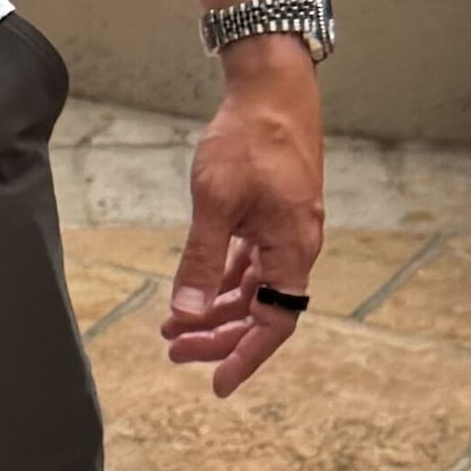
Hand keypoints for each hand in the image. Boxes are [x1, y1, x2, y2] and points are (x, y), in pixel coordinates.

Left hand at [163, 49, 325, 396]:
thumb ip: (201, 262)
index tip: (216, 384)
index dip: (244, 357)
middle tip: (173, 349)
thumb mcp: (215, 204)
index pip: (274, 325)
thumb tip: (187, 314)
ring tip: (174, 325)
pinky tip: (197, 290)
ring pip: (254, 289)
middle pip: (262, 312)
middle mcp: (296, 246)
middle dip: (218, 336)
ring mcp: (286, 230)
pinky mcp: (274, 214)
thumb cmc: (248, 139)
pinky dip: (224, 280)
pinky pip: (252, 262)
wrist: (271, 86)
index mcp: (293, 250)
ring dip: (217, 309)